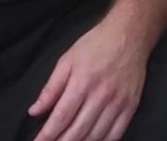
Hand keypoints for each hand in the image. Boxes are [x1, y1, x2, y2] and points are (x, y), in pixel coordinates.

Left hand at [28, 17, 149, 140]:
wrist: (129, 35)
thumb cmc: (95, 45)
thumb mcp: (67, 61)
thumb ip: (50, 88)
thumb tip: (35, 111)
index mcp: (82, 82)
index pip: (61, 117)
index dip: (48, 135)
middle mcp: (101, 95)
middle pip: (78, 130)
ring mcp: (118, 103)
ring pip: (96, 136)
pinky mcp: (131, 106)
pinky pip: (116, 134)